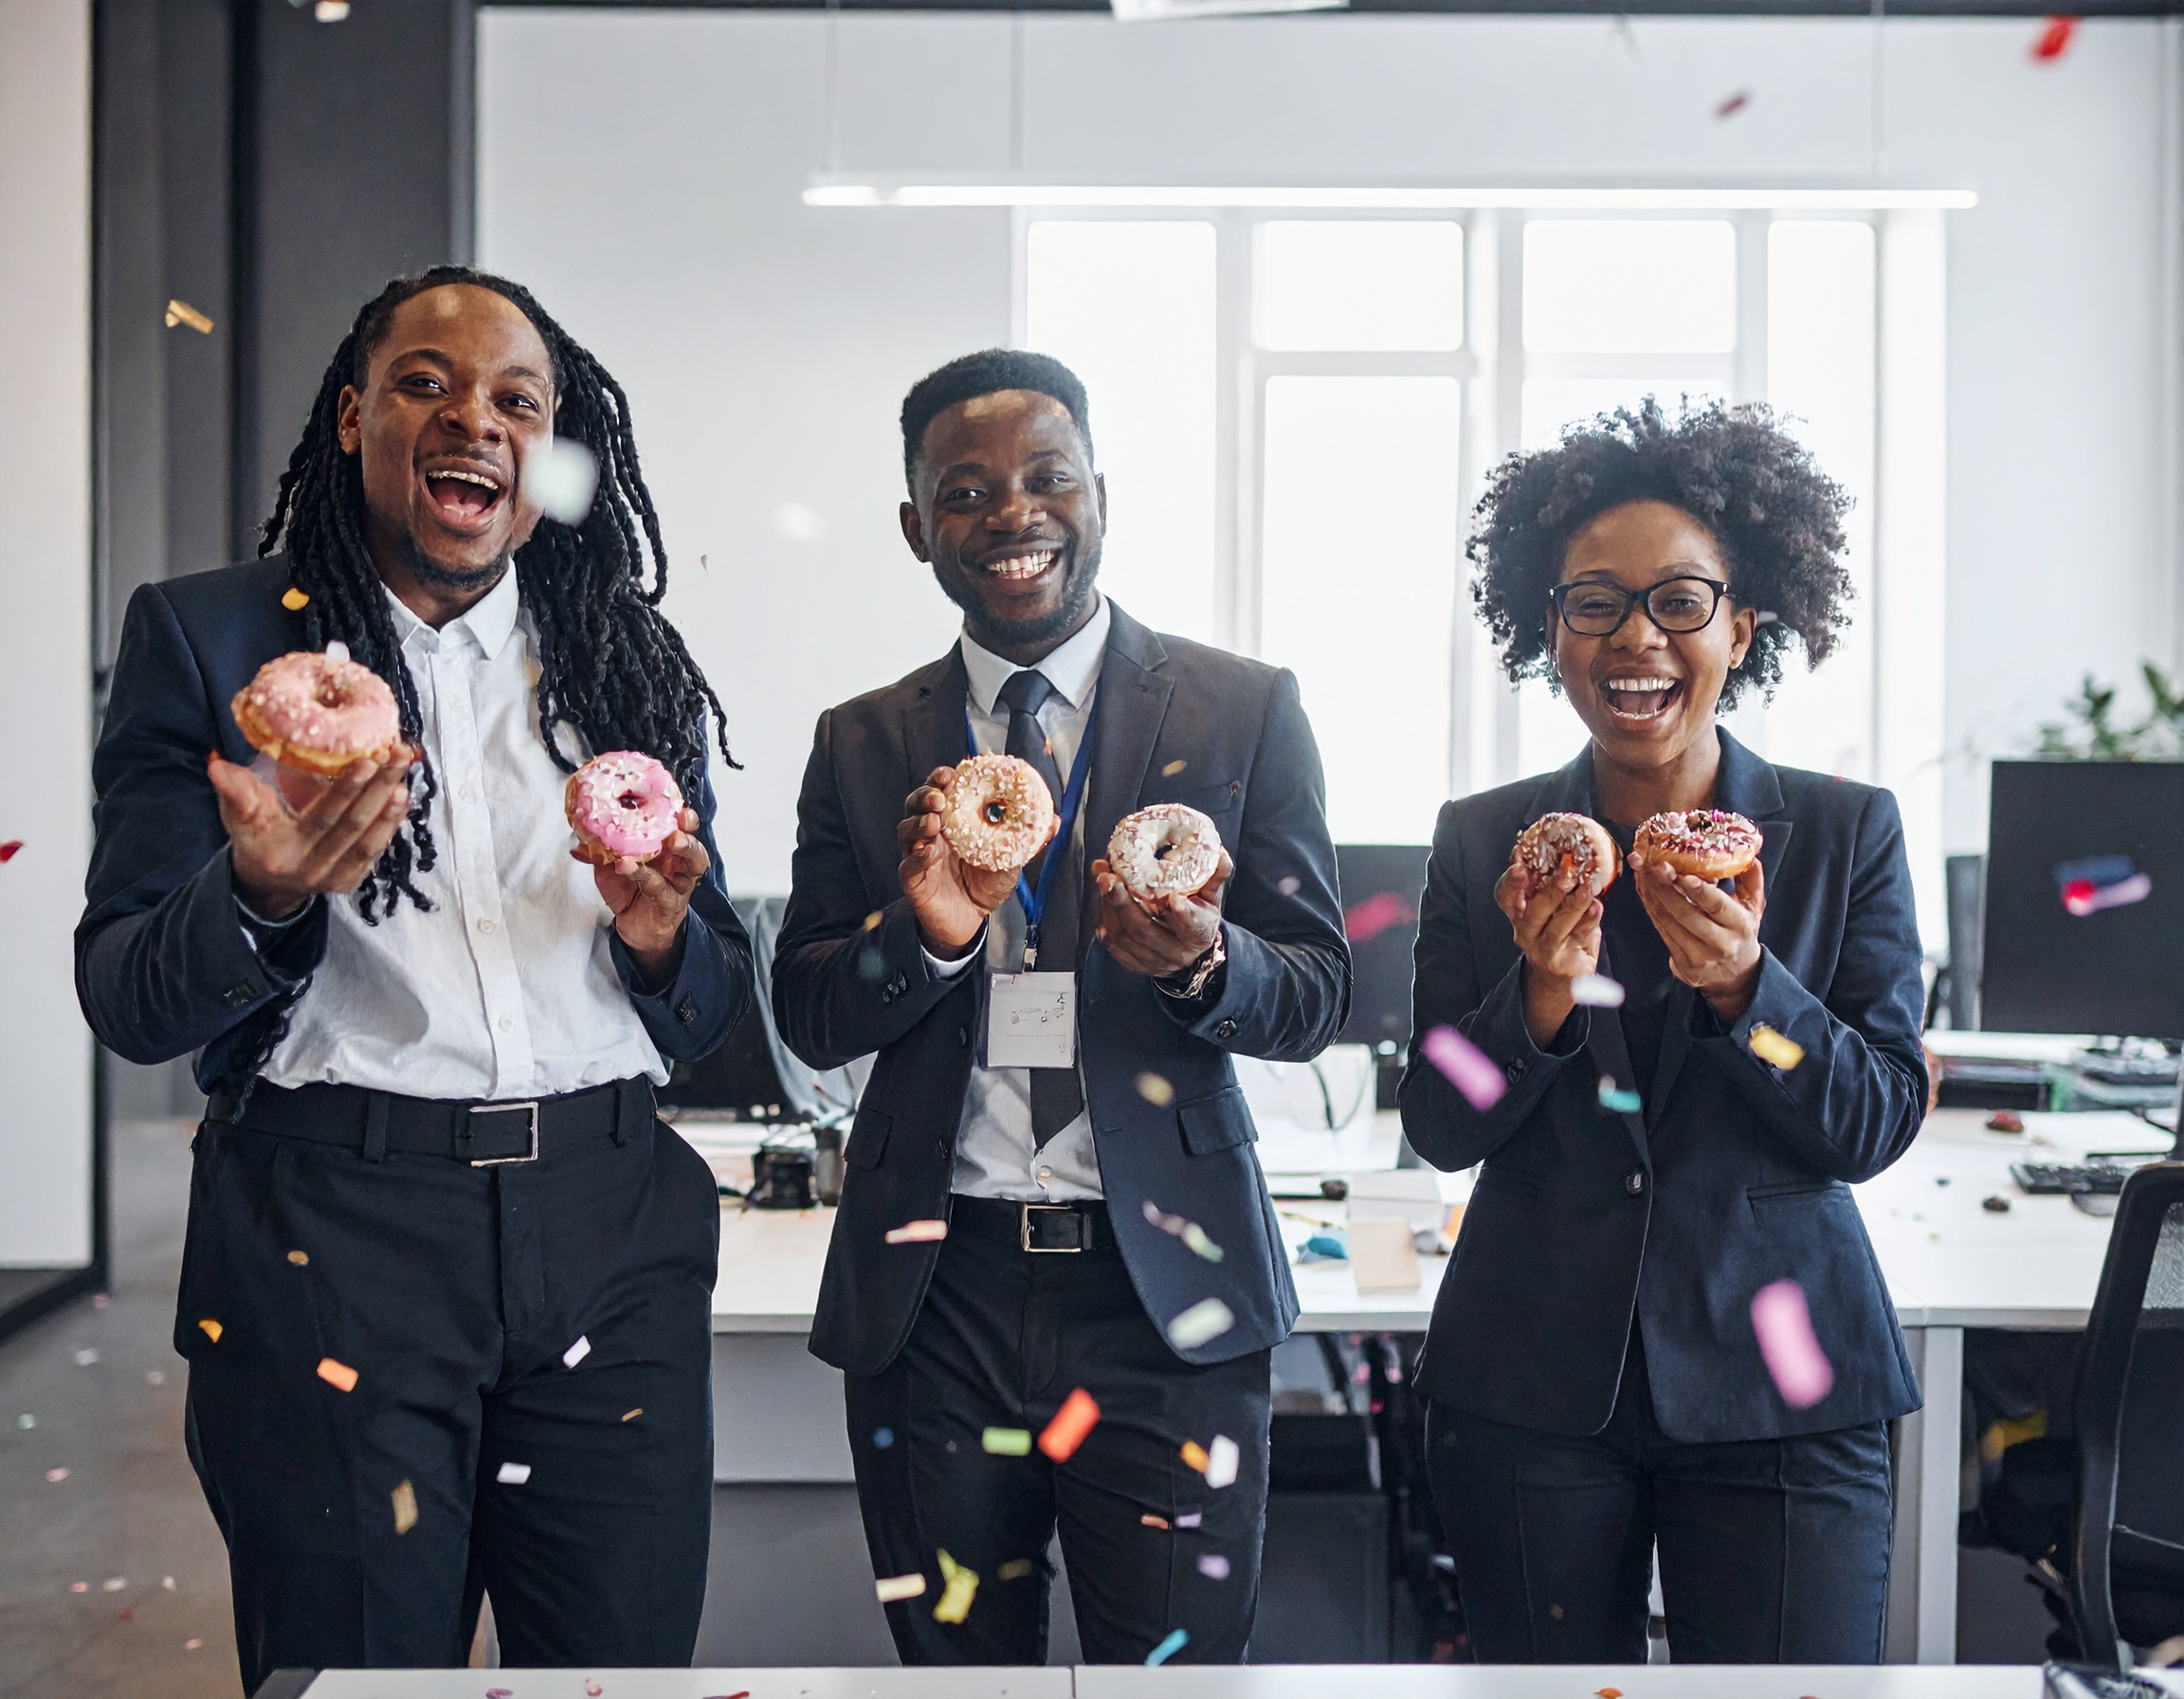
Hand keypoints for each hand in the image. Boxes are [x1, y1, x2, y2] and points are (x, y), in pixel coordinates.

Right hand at [211, 747, 415, 920]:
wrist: (266, 886)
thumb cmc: (254, 839)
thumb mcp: (237, 818)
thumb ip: (235, 792)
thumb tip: (217, 764)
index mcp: (279, 850)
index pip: (318, 816)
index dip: (343, 790)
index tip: (364, 761)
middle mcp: (310, 867)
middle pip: (350, 824)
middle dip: (377, 787)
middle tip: (397, 756)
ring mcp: (333, 878)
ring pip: (367, 838)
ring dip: (389, 805)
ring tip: (404, 773)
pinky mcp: (349, 881)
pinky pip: (374, 851)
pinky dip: (389, 824)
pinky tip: (401, 798)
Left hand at [586, 806, 708, 982]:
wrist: (634, 930)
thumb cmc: (629, 894)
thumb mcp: (610, 867)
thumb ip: (600, 850)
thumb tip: (580, 834)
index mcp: (667, 849)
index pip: (679, 825)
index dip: (678, 810)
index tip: (670, 796)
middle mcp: (678, 863)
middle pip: (694, 839)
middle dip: (689, 826)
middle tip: (680, 819)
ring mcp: (679, 883)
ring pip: (693, 863)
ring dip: (685, 848)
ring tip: (671, 841)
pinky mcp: (671, 903)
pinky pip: (661, 887)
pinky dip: (643, 875)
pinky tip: (628, 866)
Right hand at [897, 766, 1053, 955]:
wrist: (972, 921)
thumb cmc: (985, 885)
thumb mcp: (1010, 859)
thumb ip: (1029, 840)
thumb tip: (1054, 820)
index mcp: (953, 821)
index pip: (942, 791)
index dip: (942, 779)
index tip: (951, 773)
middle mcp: (933, 833)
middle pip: (917, 803)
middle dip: (926, 795)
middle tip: (939, 797)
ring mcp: (920, 853)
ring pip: (907, 829)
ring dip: (918, 822)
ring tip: (933, 822)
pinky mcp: (913, 878)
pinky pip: (908, 863)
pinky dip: (916, 856)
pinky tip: (927, 852)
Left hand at [1092, 851, 1230, 979]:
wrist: (1185, 948)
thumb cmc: (1197, 916)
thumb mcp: (1211, 896)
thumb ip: (1215, 874)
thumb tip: (1218, 850)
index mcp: (1199, 935)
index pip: (1194, 926)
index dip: (1184, 914)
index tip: (1175, 899)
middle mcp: (1174, 953)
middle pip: (1145, 931)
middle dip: (1124, 904)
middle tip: (1111, 878)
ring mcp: (1150, 961)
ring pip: (1122, 936)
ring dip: (1108, 905)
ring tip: (1104, 878)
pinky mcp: (1130, 961)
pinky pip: (1110, 940)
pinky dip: (1103, 914)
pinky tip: (1102, 894)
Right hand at [1495, 860, 1602, 1048]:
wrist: (1561, 975)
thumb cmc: (1557, 932)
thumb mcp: (1549, 909)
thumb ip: (1553, 887)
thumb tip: (1570, 857)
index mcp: (1517, 914)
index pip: (1506, 896)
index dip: (1512, 881)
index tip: (1519, 865)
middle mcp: (1525, 932)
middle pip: (1534, 911)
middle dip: (1551, 890)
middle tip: (1567, 872)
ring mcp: (1542, 949)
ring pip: (1556, 927)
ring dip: (1573, 905)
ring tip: (1588, 888)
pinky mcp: (1562, 963)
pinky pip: (1577, 938)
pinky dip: (1589, 921)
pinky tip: (1597, 907)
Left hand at [1626, 851, 1764, 1020]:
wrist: (1735, 975)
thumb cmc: (1740, 933)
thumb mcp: (1753, 908)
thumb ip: (1752, 880)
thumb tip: (1749, 854)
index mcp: (1740, 925)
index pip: (1717, 905)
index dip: (1698, 889)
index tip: (1681, 873)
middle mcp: (1720, 943)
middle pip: (1686, 913)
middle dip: (1666, 888)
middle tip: (1654, 865)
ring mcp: (1698, 956)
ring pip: (1668, 922)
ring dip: (1652, 894)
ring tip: (1643, 871)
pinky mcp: (1681, 963)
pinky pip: (1661, 930)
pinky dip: (1650, 907)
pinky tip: (1644, 889)